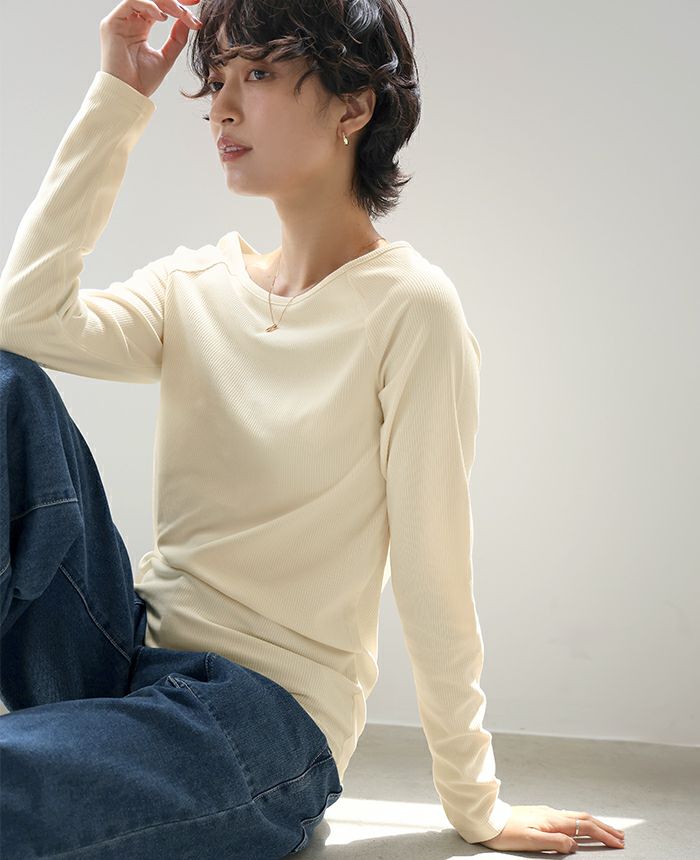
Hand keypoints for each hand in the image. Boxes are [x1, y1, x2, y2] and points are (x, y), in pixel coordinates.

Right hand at [99, 0, 202, 97]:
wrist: (128, 95)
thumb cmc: (143, 81)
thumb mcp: (166, 58)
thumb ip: (176, 39)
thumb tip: (188, 20)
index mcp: (140, 28)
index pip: (159, 6)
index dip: (176, 3)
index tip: (195, 3)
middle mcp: (129, 21)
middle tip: (191, 5)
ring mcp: (120, 20)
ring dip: (165, 3)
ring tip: (181, 14)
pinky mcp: (112, 23)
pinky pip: (131, 2)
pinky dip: (149, 6)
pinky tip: (163, 18)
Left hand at [479, 805, 625, 853]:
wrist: (487, 819)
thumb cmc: (505, 832)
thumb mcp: (530, 840)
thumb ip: (554, 842)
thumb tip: (574, 843)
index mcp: (552, 820)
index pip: (584, 826)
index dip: (603, 835)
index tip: (619, 843)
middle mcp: (552, 813)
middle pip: (585, 819)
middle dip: (604, 827)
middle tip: (621, 837)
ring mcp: (546, 813)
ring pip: (576, 816)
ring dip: (595, 824)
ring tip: (607, 831)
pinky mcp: (540, 814)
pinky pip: (567, 817)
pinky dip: (581, 822)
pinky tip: (580, 826)